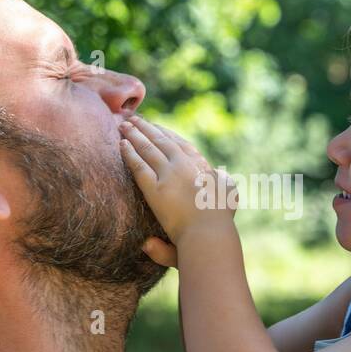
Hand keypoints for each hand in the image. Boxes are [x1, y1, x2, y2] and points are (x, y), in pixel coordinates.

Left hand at [120, 115, 237, 246]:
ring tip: (123, 125)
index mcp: (201, 165)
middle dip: (147, 128)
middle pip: (161, 140)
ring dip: (134, 134)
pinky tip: (121, 144)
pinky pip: (138, 165)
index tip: (157, 127)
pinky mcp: (154, 188)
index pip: (181, 144)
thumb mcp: (229, 195)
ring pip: (147, 148)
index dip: (167, 134)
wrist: (209, 232)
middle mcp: (184, 164)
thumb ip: (224, 182)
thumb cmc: (221, 219)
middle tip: (135, 119)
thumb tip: (221, 174)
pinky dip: (129, 153)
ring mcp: (168, 174)